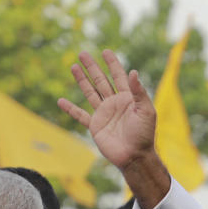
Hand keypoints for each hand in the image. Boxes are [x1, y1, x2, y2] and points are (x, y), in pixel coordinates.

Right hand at [58, 50, 156, 170]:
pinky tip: (61, 101)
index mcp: (128, 99)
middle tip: (82, 53)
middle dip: (92, 67)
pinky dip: (70, 109)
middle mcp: (114, 104)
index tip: (106, 51)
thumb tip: (133, 71)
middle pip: (101, 81)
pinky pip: (80, 115)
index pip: (119, 77)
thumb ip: (139, 92)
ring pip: (90, 93)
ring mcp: (104, 114)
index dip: (113, 64)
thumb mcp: (146, 111)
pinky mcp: (96, 126)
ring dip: (82, 80)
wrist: (135, 156)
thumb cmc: (144, 135)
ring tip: (74, 66)